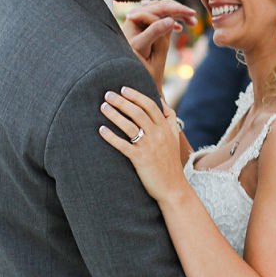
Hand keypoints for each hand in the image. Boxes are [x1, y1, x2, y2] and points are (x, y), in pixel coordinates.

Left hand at [100, 87, 187, 201]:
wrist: (173, 187)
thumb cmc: (170, 162)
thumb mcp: (174, 137)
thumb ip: (170, 118)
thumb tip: (162, 100)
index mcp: (165, 128)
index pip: (150, 105)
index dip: (136, 96)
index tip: (123, 89)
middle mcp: (158, 135)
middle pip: (138, 112)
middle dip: (122, 101)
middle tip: (108, 94)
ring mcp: (149, 147)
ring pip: (129, 126)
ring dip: (115, 115)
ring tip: (103, 107)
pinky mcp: (140, 160)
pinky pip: (123, 145)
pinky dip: (111, 137)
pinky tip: (101, 130)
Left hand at [121, 0, 197, 91]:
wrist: (128, 76)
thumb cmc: (133, 62)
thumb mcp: (143, 47)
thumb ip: (155, 32)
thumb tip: (171, 20)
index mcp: (134, 18)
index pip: (158, 8)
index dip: (176, 9)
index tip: (191, 14)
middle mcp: (137, 16)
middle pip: (161, 6)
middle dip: (178, 10)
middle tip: (193, 16)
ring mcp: (142, 21)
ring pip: (163, 11)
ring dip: (178, 15)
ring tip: (192, 23)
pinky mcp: (148, 28)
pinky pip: (162, 19)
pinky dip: (172, 21)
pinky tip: (180, 28)